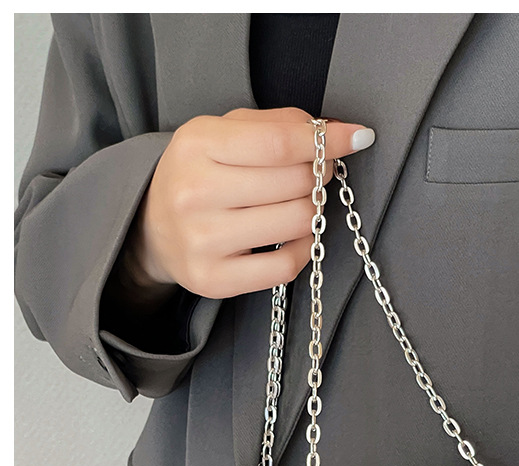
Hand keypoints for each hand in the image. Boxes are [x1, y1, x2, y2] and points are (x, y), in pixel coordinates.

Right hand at [117, 107, 374, 302]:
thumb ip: (273, 125)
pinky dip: (304, 249)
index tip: (357, 137)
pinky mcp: (214, 280)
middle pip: (294, 183)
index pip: (278, 142)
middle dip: (320, 175)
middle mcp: (195, 193)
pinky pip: (285, 266)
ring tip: (304, 202)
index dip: (327, 140)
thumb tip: (333, 131)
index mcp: (197, 145)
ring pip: (296, 223)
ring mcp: (203, 241)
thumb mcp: (221, 134)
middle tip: (320, 172)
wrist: (152, 228)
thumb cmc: (199, 175)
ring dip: (314, 210)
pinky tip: (297, 237)